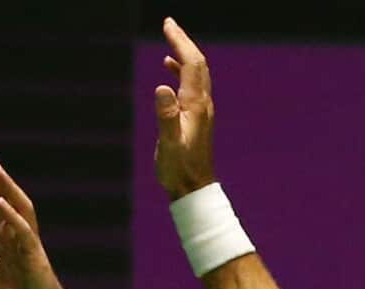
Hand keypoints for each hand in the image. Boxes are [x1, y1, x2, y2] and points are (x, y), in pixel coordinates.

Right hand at [154, 17, 216, 200]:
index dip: (180, 42)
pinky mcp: (196, 117)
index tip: (168, 24)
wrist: (193, 188)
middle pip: (197, 63)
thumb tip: (163, 87)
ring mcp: (201, 110)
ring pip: (196, 73)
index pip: (191, 64)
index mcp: (195, 105)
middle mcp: (202, 103)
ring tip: (170, 38)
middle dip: (183, 41)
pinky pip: (190, 85)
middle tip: (168, 24)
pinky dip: (181, 70)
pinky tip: (169, 68)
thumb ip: (166, 115)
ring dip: (184, 53)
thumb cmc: (179, 169)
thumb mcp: (169, 143)